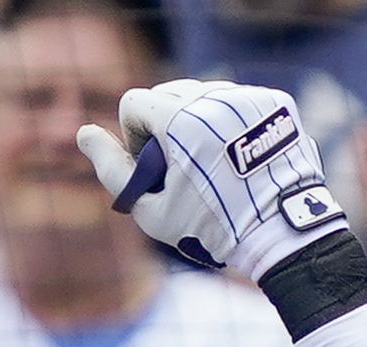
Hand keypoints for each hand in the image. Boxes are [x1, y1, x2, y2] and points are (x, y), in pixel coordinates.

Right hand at [79, 79, 347, 279]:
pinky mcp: (275, 101)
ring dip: (198, 121)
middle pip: (168, 94)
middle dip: (165, 127)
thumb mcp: (151, 209)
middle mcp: (214, 97)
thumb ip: (112, 170)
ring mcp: (247, 96)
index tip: (154, 167)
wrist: (282, 232)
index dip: (135, 137)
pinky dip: (232, 123)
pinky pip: (238, 101)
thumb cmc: (211, 227)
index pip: (134, 103)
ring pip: (204, 94)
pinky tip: (240, 156)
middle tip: (183, 167)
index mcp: (179, 119)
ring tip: (212, 162)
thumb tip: (84, 133)